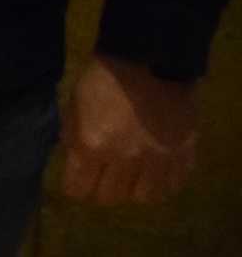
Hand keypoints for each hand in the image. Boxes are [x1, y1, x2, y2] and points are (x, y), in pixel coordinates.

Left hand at [60, 55, 202, 204]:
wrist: (149, 59)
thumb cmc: (103, 79)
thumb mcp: (74, 105)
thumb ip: (73, 138)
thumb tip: (74, 163)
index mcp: (92, 145)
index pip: (78, 190)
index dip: (75, 186)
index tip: (78, 179)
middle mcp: (125, 159)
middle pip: (110, 198)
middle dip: (102, 189)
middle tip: (104, 175)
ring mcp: (158, 160)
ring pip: (144, 197)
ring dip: (135, 188)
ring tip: (132, 174)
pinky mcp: (183, 155)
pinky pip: (174, 185)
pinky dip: (163, 182)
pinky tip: (156, 170)